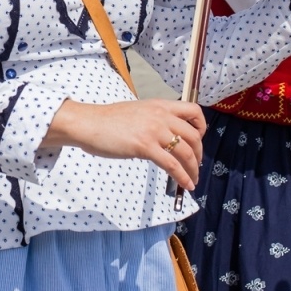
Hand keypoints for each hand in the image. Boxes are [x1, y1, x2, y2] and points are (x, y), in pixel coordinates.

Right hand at [44, 98, 206, 190]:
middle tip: (195, 165)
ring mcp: (154, 131)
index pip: (194, 111)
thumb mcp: (137, 112)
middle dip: (199, 154)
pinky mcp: (145, 146)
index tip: (198, 140)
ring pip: (186, 152)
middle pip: (194, 136)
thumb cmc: (107, 120)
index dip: (201, 127)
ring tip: (193, 180)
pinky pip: (172, 165)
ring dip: (193, 169)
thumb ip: (153, 120)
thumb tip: (162, 137)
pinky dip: (182, 177)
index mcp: (160, 105)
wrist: (88, 123)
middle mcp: (161, 116)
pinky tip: (186, 185)